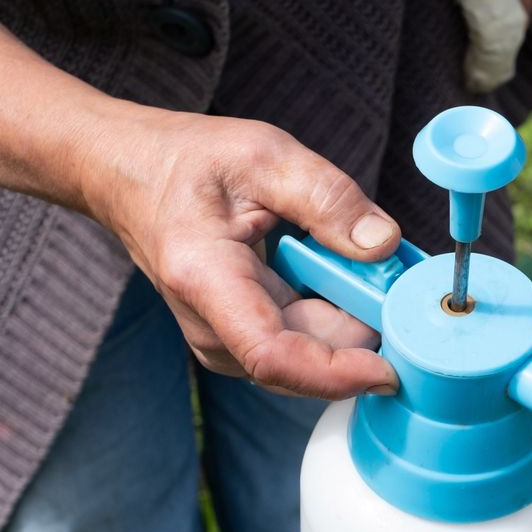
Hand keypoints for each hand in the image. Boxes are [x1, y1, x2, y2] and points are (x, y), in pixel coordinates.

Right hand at [81, 110, 400, 398]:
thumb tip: (384, 246)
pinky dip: (337, 317)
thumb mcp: (264, 156)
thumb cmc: (188, 163)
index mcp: (207, 279)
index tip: (390, 369)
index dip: (337, 374)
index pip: (274, 356)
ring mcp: (225, 341)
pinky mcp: (242, 341)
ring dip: (352, 323)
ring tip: (360, 263)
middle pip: (305, 361)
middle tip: (400, 281)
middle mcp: (211, 327)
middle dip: (364, 331)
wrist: (130, 176)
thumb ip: (328, 199)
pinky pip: (304, 344)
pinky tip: (342, 275)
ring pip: (310, 357)